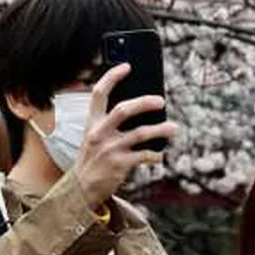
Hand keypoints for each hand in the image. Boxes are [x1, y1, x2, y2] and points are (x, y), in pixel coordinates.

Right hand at [74, 63, 179, 209]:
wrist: (81, 189)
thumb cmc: (94, 157)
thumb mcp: (94, 136)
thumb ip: (110, 122)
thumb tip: (142, 106)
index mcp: (92, 122)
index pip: (99, 93)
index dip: (112, 77)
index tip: (127, 66)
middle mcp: (99, 133)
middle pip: (123, 109)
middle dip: (144, 102)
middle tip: (161, 101)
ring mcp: (109, 149)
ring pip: (140, 133)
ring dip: (161, 130)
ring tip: (174, 128)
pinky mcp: (119, 164)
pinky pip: (144, 155)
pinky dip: (155, 155)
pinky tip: (160, 155)